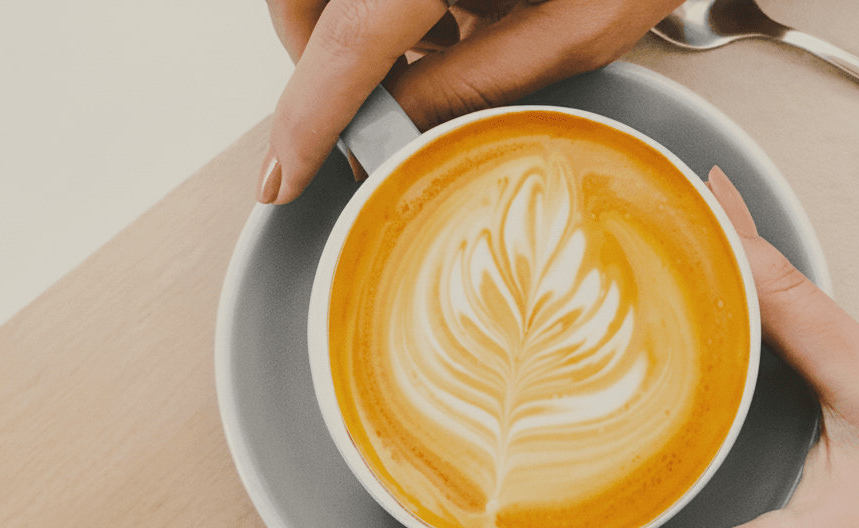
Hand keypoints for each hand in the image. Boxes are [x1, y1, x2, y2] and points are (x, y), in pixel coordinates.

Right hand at [256, 0, 681, 204]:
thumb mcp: (577, 28)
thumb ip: (479, 83)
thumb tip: (398, 131)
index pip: (347, 43)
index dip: (306, 120)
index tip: (281, 179)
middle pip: (306, 0)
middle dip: (316, 63)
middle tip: (360, 118)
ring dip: (350, 25)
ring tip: (431, 52)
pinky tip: (450, 9)